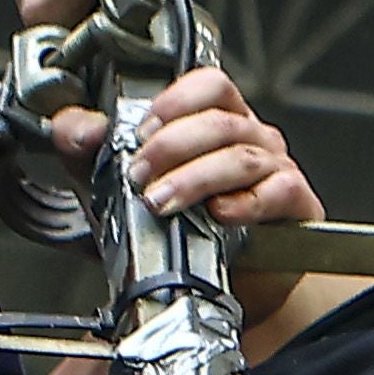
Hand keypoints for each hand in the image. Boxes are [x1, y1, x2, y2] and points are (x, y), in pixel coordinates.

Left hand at [59, 63, 319, 226]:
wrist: (219, 289)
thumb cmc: (178, 231)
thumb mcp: (118, 189)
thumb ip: (89, 154)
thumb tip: (78, 130)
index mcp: (218, 121)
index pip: (210, 85)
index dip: (175, 101)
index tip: (142, 129)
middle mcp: (251, 138)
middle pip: (220, 121)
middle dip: (172, 146)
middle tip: (139, 174)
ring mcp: (276, 169)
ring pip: (241, 156)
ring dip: (195, 177)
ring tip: (162, 200)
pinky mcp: (295, 205)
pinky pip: (278, 192)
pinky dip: (245, 202)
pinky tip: (218, 214)